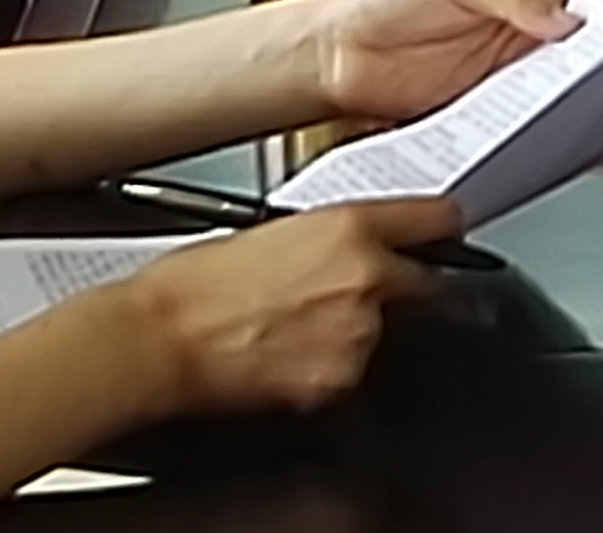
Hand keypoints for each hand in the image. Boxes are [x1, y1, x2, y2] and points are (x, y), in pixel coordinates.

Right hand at [126, 199, 459, 417]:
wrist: (156, 338)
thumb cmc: (194, 284)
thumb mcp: (275, 231)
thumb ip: (336, 237)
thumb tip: (362, 246)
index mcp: (352, 226)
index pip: (440, 220)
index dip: (443, 233)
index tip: (446, 241)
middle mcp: (368, 277)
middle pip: (432, 286)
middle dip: (413, 292)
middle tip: (366, 299)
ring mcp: (358, 333)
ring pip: (392, 336)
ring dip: (365, 335)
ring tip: (302, 332)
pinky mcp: (339, 382)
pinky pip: (355, 375)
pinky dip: (336, 372)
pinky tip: (291, 361)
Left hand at [308, 0, 577, 122]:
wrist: (331, 57)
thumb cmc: (380, 4)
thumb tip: (564, 16)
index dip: (598, 8)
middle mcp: (512, 30)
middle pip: (569, 45)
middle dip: (587, 56)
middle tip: (602, 66)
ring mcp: (497, 73)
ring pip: (547, 84)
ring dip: (559, 92)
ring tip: (571, 96)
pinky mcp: (479, 111)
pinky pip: (515, 118)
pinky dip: (526, 123)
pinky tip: (531, 122)